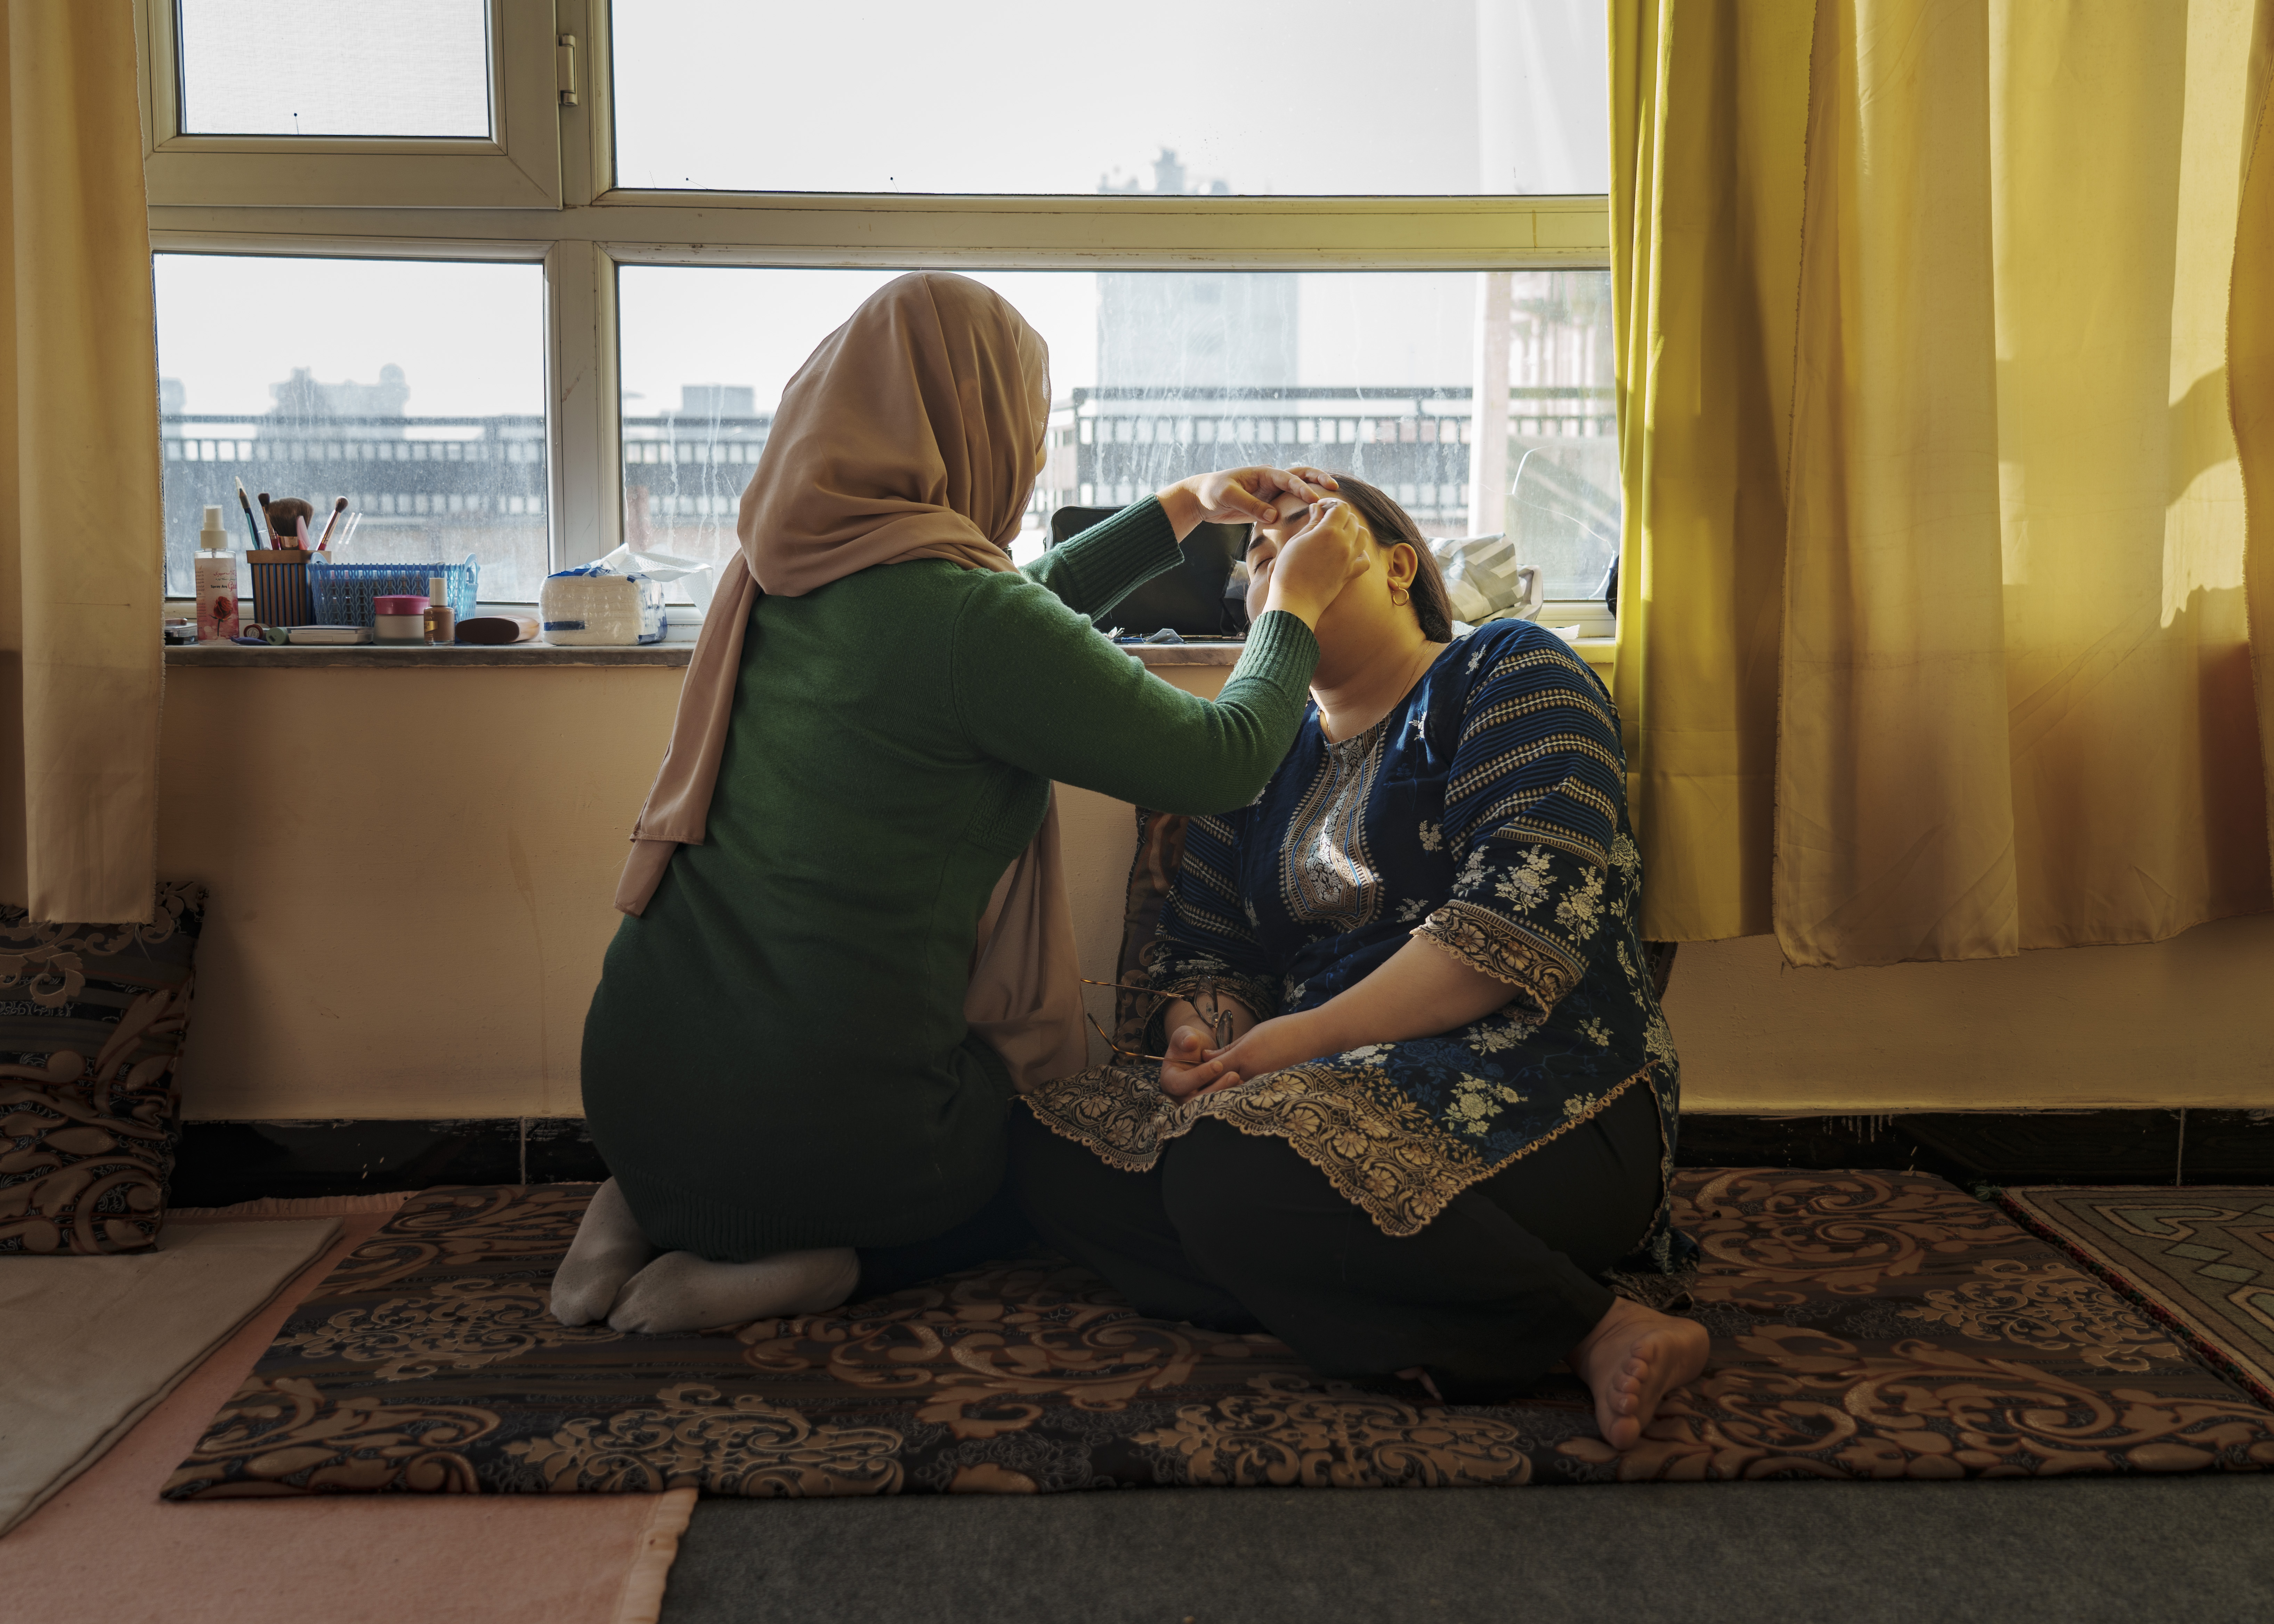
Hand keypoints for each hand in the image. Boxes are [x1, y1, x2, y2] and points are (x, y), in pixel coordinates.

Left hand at [1159, 466, 1338, 537]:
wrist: (1202, 499)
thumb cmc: (1213, 492)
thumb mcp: (1228, 497)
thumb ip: (1251, 506)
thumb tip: (1274, 516)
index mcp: (1263, 473)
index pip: (1288, 477)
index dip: (1302, 487)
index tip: (1315, 499)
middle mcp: (1270, 480)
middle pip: (1300, 475)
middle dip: (1317, 480)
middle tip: (1335, 489)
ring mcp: (1271, 492)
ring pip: (1297, 489)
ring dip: (1313, 492)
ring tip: (1331, 502)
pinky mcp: (1268, 505)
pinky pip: (1289, 505)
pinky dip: (1302, 508)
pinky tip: (1313, 520)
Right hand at [1160, 1023, 1236, 1098]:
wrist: (1200, 1052)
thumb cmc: (1190, 1042)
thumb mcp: (1185, 1034)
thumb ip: (1184, 1037)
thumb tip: (1190, 1042)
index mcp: (1169, 1080)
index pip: (1181, 1084)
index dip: (1199, 1076)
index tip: (1218, 1064)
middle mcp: (1179, 1096)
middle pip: (1194, 1101)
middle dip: (1215, 1089)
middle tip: (1234, 1075)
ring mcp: (1193, 1103)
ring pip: (1207, 1106)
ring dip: (1224, 1095)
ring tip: (1240, 1080)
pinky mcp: (1206, 1105)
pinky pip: (1217, 1105)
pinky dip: (1229, 1097)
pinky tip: (1242, 1087)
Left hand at [1179, 1013, 1323, 1096]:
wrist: (1313, 1036)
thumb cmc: (1282, 1031)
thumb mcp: (1252, 1036)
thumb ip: (1229, 1049)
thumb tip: (1206, 1057)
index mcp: (1244, 1057)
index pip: (1213, 1070)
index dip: (1200, 1073)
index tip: (1191, 1073)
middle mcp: (1251, 1073)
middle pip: (1221, 1086)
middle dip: (1208, 1088)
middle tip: (1196, 1088)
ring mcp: (1261, 1082)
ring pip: (1234, 1092)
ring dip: (1222, 1092)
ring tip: (1212, 1090)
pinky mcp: (1270, 1087)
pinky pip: (1248, 1094)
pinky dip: (1238, 1094)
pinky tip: (1234, 1092)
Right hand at [1257, 497, 1371, 628]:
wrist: (1294, 601)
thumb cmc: (1288, 570)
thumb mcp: (1296, 541)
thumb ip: (1311, 523)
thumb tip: (1318, 508)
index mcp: (1328, 531)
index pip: (1340, 507)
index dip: (1331, 504)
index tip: (1321, 508)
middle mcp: (1344, 543)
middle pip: (1352, 519)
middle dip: (1341, 515)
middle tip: (1326, 520)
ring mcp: (1349, 559)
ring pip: (1363, 535)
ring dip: (1353, 530)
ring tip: (1338, 534)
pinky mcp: (1351, 574)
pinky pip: (1365, 559)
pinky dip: (1360, 553)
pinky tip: (1348, 552)